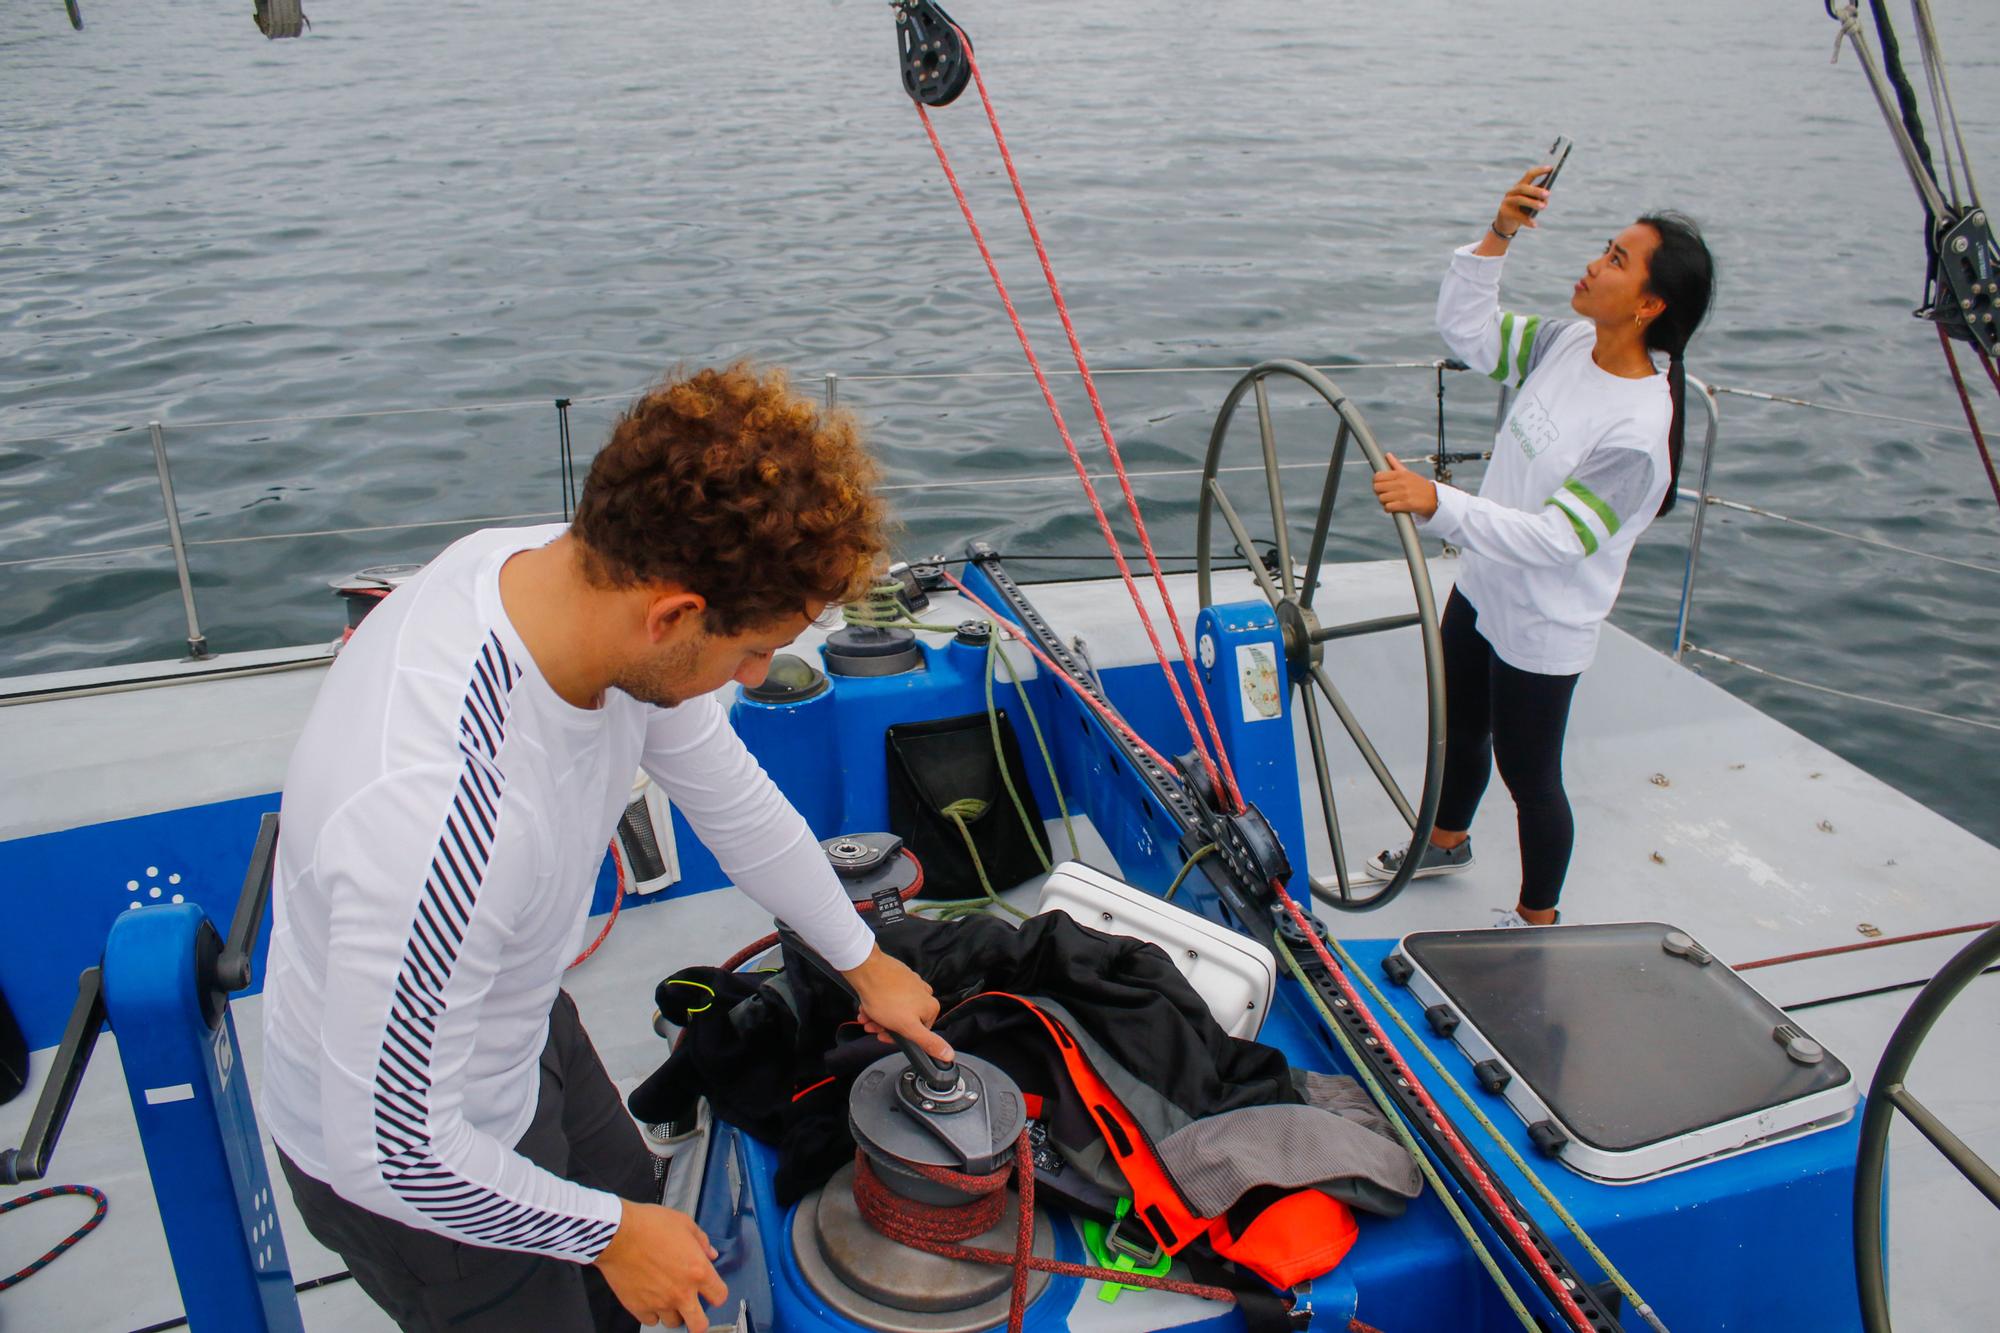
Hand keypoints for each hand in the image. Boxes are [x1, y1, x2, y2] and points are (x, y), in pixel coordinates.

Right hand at [593, 1201, 727, 1329]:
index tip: (710, 1290)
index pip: (720, 1296)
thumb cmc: (650, 1224)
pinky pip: (651, 1321)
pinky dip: (652, 1313)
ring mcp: (659, 1303)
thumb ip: (701, 1241)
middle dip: (700, 1320)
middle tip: (694, 1311)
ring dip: (673, 1313)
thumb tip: (711, 1254)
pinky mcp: (638, 1308)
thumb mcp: (684, 1223)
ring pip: (673, 1323)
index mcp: (698, 1271)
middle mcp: (681, 1292)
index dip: (717, 1293)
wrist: (617, 1234)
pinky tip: (650, 1299)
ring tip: (668, 1299)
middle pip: (700, 1325)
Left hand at [843, 946, 952, 1062]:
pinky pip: (888, 997)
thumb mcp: (908, 1027)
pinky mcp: (897, 978)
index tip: (883, 1036)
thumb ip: (929, 1042)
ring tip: (866, 1015)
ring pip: (894, 1009)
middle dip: (884, 1026)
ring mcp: (911, 984)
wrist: (866, 970)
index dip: (898, 1038)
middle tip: (871, 1025)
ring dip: (877, 1017)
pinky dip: (877, 1004)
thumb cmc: (885, 998)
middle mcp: (924, 993)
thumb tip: (949, 1055)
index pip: (917, 1032)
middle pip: (904, 1020)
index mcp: (931, 1007)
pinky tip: (866, 1006)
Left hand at [1372, 454, 1437, 517]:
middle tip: (1385, 494)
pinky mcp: (1407, 504)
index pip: (1378, 476)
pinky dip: (1388, 509)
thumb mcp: (1408, 473)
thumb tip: (1387, 455)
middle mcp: (1402, 483)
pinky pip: (1388, 507)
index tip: (1381, 485)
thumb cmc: (1420, 486)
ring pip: (1381, 498)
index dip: (1376, 482)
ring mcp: (1404, 494)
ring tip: (1390, 501)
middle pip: (1377, 488)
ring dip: (1384, 501)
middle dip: (1379, 492)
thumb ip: (1395, 465)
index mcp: (1400, 474)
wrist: (1435, 498)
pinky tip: (1393, 507)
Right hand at [1494, 166, 1552, 237]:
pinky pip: (1517, 216)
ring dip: (1532, 203)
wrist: (1505, 224)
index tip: (1551, 168)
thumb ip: (1539, 197)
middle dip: (1536, 190)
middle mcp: (1512, 192)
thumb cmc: (1522, 211)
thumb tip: (1546, 195)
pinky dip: (1527, 220)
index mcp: (1520, 186)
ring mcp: (1507, 202)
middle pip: (1523, 188)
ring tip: (1543, 207)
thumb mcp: (1531, 203)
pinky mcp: (1504, 213)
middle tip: (1548, 193)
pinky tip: (1535, 225)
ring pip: (1520, 199)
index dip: (1539, 171)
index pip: (1529, 175)